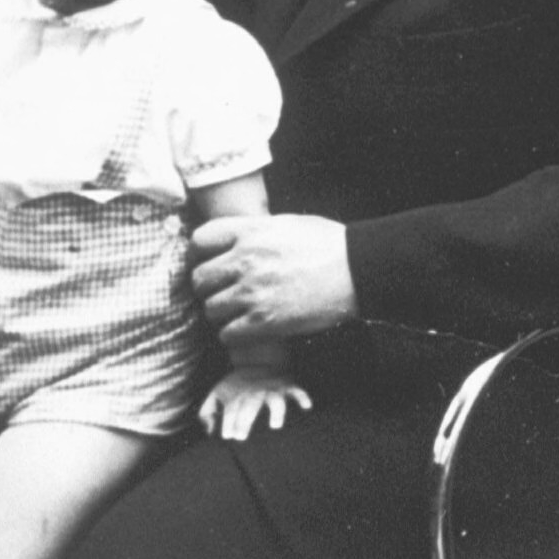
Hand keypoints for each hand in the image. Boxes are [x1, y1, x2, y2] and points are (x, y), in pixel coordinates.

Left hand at [189, 215, 357, 343]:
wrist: (358, 270)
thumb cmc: (331, 245)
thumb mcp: (289, 223)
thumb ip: (257, 231)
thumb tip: (237, 239)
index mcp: (252, 232)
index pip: (201, 239)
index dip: (201, 253)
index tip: (209, 261)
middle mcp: (246, 261)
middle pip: (199, 279)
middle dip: (209, 287)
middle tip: (224, 292)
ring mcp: (253, 292)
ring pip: (211, 310)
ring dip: (222, 314)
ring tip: (240, 312)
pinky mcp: (264, 322)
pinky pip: (227, 334)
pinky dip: (235, 334)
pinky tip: (250, 328)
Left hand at [198, 365, 315, 441]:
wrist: (255, 357)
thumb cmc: (235, 383)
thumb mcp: (216, 393)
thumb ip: (207, 413)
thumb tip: (208, 431)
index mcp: (237, 394)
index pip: (232, 409)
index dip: (229, 422)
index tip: (228, 436)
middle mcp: (255, 392)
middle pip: (250, 406)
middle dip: (245, 420)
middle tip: (241, 436)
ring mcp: (272, 389)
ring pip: (275, 400)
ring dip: (276, 411)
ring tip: (275, 425)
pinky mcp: (287, 387)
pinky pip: (297, 391)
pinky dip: (303, 397)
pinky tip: (306, 407)